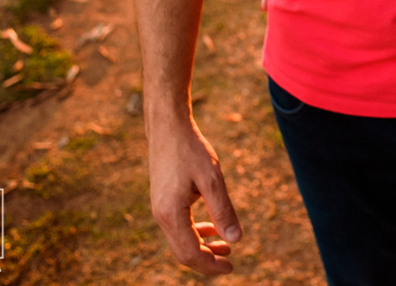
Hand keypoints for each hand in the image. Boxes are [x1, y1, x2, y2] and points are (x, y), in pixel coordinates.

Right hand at [148, 117, 242, 274]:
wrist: (168, 127)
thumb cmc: (191, 150)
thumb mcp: (212, 179)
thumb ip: (223, 211)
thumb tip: (236, 240)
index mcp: (171, 214)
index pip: (190, 253)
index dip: (210, 265)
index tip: (231, 268)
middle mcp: (161, 216)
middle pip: (183, 252)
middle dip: (207, 260)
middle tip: (231, 262)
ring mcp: (160, 208)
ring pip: (181, 240)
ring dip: (203, 246)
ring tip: (227, 247)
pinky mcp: (163, 200)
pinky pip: (179, 226)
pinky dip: (196, 232)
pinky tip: (213, 229)